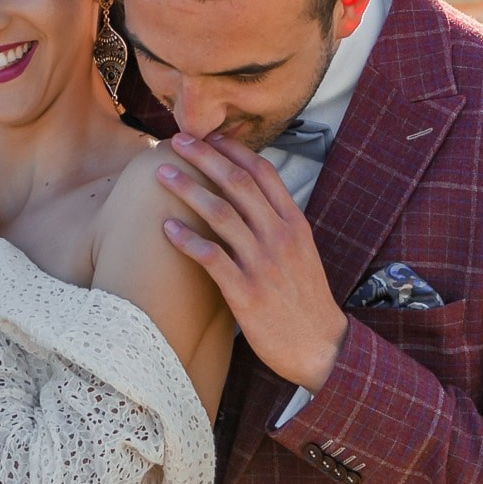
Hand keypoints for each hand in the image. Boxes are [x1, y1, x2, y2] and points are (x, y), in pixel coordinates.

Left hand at [155, 131, 348, 392]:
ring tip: (162, 174)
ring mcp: (263, 263)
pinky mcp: (246, 292)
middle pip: (237, 183)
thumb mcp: (301, 252)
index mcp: (294, 223)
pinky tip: (166, 228)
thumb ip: (278, 224)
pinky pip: (211, 257)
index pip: (263, 173)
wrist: (320, 347)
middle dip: (204, 157)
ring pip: (221, 213)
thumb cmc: (304, 299)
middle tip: (177, 140)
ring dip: (187, 189)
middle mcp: (279, 236)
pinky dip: (187, 240)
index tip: (210, 136)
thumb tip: (249, 200)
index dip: (234, 150)